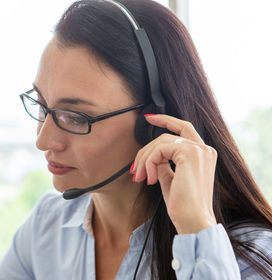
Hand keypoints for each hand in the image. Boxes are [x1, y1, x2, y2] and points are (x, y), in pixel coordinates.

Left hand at [131, 114, 216, 233]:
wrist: (193, 220)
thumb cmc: (182, 205)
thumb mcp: (170, 178)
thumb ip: (164, 163)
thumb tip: (152, 155)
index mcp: (203, 154)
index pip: (183, 128)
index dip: (166, 119)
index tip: (149, 117)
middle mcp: (205, 149)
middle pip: (167, 135)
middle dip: (145, 151)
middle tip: (135, 171)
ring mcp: (199, 150)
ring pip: (161, 142)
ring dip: (145, 160)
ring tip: (141, 178)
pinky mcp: (190, 153)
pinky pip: (160, 149)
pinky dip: (150, 163)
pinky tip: (152, 180)